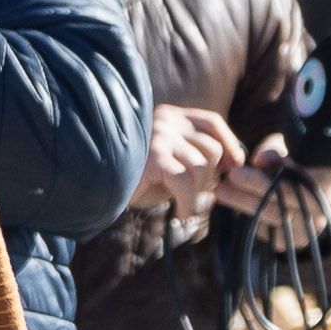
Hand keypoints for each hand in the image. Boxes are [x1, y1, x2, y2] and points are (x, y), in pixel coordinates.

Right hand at [133, 103, 241, 222]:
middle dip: (210, 176)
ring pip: (202, 167)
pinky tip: (181, 213)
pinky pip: (185, 182)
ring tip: (183, 204)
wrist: (96, 184)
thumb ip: (194, 157)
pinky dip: (188, 202)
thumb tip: (231, 165)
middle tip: (194, 194)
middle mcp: (166, 121)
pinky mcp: (153, 158)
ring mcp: (159, 137)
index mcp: (169, 116)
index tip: (233, 165)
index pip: (211, 122)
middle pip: (212, 148)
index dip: (229, 143)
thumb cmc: (132, 177)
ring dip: (197, 192)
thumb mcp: (168, 160)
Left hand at [210, 135, 330, 248]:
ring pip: (274, 216)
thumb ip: (273, 151)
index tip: (244, 168)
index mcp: (329, 178)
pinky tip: (235, 205)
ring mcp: (313, 226)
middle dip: (251, 188)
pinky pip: (270, 232)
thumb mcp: (284, 148)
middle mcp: (324, 205)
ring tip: (221, 191)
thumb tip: (259, 160)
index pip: (299, 178)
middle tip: (227, 178)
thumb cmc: (290, 161)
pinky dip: (251, 218)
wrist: (303, 189)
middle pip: (284, 199)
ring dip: (243, 203)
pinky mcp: (297, 240)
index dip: (271, 175)